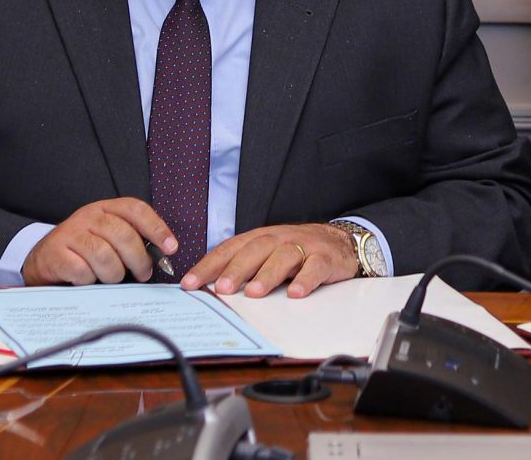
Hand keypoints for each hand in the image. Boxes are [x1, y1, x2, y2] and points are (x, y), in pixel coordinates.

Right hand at [24, 197, 176, 286]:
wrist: (44, 259)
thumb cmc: (85, 250)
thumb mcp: (109, 237)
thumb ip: (133, 240)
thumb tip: (163, 255)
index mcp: (106, 208)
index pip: (136, 210)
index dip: (157, 228)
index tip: (171, 248)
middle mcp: (88, 216)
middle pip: (124, 235)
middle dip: (139, 260)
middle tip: (143, 274)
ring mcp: (71, 233)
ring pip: (105, 256)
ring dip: (114, 274)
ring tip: (111, 278)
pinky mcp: (56, 253)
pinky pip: (83, 271)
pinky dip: (90, 281)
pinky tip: (87, 280)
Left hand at [182, 222, 359, 299]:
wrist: (340, 241)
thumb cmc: (297, 252)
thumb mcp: (268, 256)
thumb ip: (244, 269)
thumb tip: (210, 291)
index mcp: (260, 238)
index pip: (229, 249)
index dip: (209, 265)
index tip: (190, 283)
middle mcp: (279, 239)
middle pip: (255, 250)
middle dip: (237, 269)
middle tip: (223, 289)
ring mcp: (303, 247)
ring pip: (283, 257)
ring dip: (268, 274)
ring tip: (254, 293)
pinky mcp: (325, 258)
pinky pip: (315, 267)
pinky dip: (305, 279)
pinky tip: (295, 293)